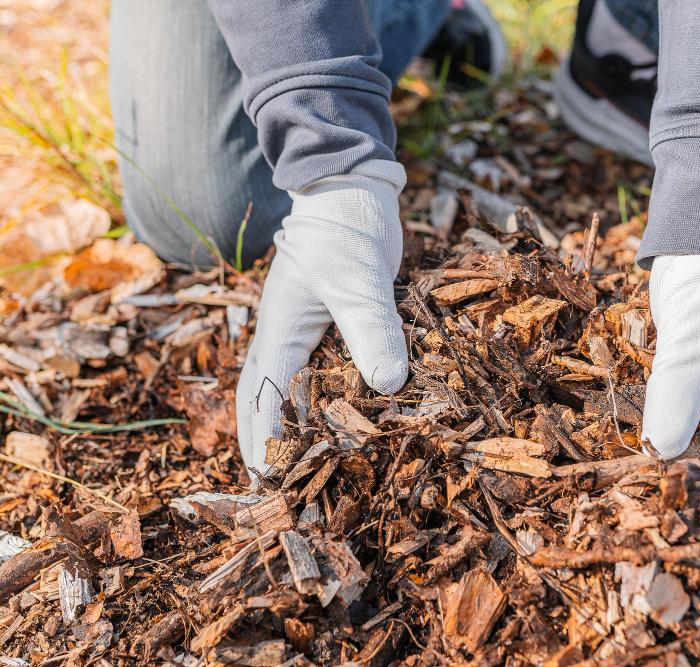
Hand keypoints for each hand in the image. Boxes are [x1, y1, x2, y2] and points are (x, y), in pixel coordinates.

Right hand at [236, 161, 408, 476]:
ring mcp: (306, 331)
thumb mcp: (358, 282)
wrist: (352, 191)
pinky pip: (322, 370)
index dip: (268, 444)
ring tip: (303, 463)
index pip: (265, 400)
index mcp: (279, 333)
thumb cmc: (344, 232)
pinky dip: (326, 397)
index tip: (274, 485)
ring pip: (289, 387)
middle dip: (266, 443)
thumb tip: (389, 387)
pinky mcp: (333, 324)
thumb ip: (371, 330)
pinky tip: (346, 415)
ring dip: (292, 423)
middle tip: (275, 487)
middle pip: (263, 400)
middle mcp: (285, 337)